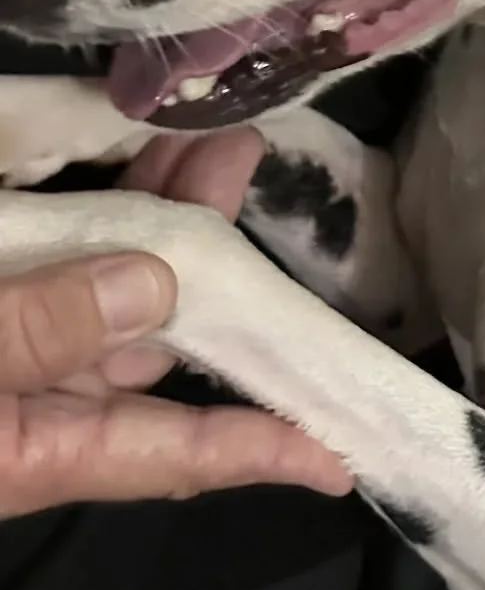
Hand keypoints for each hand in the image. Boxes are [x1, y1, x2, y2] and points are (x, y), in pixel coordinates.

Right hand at [0, 130, 350, 516]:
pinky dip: (109, 201)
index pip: (169, 453)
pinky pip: (67, 252)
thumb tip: (155, 286)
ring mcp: (23, 343)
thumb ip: (34, 333)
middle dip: (218, 253)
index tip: (345, 451)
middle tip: (248, 162)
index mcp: (34, 447)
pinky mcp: (5, 286)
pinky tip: (147, 146)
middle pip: (157, 334)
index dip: (261, 448)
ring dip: (169, 207)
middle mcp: (41, 400)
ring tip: (215, 136)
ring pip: (117, 279)